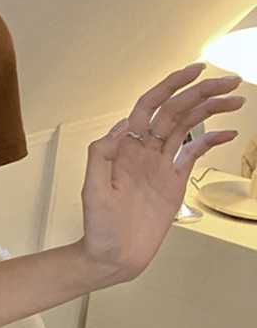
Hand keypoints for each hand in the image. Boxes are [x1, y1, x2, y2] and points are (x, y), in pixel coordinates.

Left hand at [79, 63, 246, 280]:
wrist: (113, 257)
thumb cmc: (98, 229)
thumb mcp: (92, 191)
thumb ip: (101, 157)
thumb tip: (120, 128)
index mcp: (124, 149)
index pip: (149, 106)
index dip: (170, 85)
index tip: (195, 70)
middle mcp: (142, 152)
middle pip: (174, 111)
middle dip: (200, 92)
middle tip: (229, 81)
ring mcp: (159, 165)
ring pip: (187, 126)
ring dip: (209, 109)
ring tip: (235, 97)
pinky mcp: (173, 181)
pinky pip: (194, 153)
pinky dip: (211, 139)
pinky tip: (228, 131)